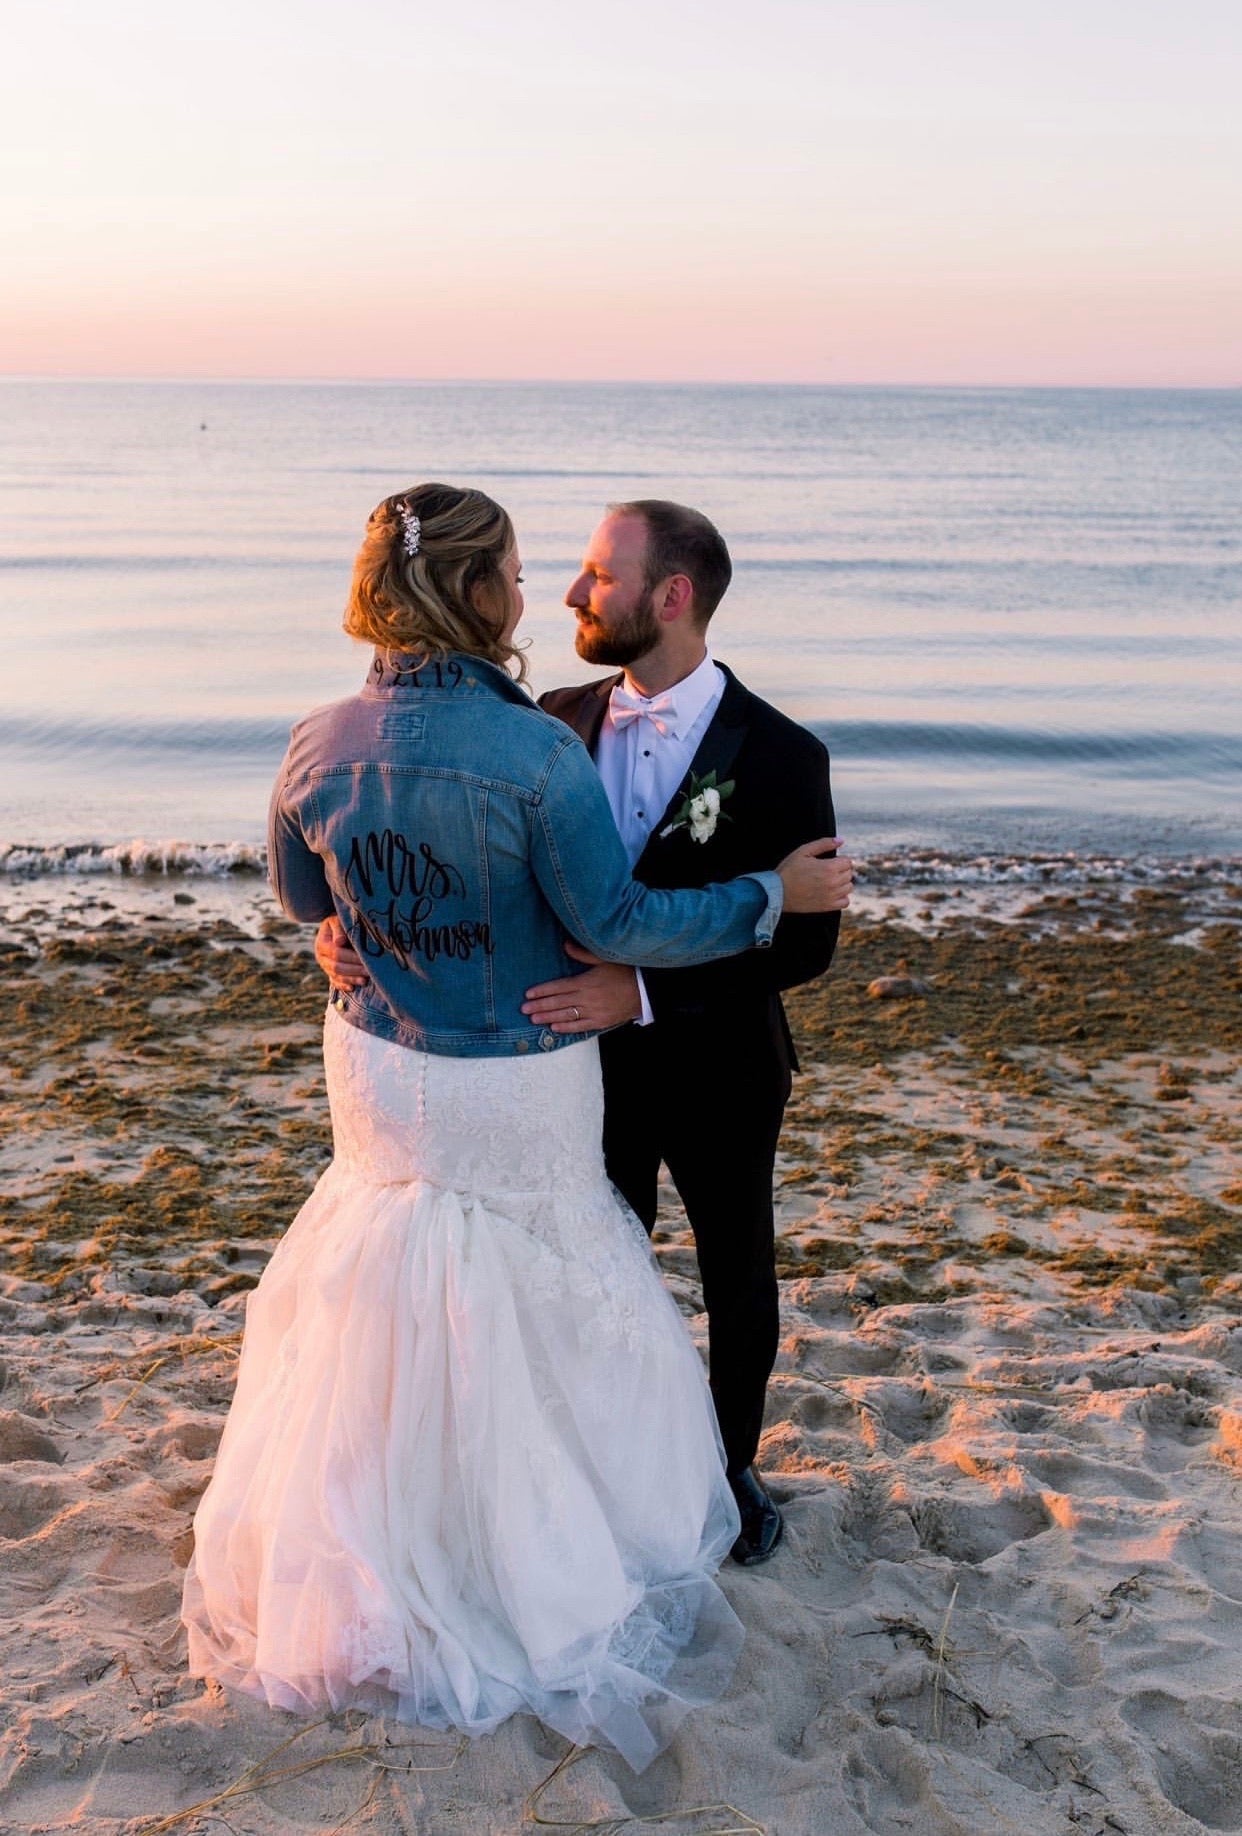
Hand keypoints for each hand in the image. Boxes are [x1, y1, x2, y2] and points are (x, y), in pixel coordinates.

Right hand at [314, 915, 368, 991]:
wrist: (334, 927)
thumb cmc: (339, 922)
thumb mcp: (337, 920)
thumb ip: (339, 929)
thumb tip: (340, 941)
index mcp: (322, 944)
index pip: (337, 953)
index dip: (351, 958)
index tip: (365, 960)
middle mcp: (321, 957)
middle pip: (336, 967)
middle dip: (354, 970)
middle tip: (370, 972)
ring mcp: (324, 966)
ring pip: (336, 976)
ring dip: (351, 979)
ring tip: (365, 980)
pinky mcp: (329, 972)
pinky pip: (334, 982)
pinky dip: (343, 986)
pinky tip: (353, 988)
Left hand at [522, 941, 641, 1032]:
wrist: (645, 991)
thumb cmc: (625, 972)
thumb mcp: (605, 959)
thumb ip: (583, 954)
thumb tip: (565, 945)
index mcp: (587, 982)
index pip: (559, 987)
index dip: (543, 991)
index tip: (529, 993)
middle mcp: (588, 998)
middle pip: (559, 1002)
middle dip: (540, 1005)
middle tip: (524, 1009)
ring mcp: (594, 1012)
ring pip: (567, 1015)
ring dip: (548, 1017)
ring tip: (533, 1019)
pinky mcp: (601, 1022)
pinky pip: (580, 1026)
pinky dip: (567, 1027)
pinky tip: (554, 1027)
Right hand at [777, 839, 853, 912]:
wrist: (777, 892)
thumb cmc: (789, 870)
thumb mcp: (803, 851)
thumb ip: (823, 844)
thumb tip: (841, 840)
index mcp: (829, 867)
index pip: (848, 862)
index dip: (840, 859)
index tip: (830, 862)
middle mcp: (833, 882)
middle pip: (849, 874)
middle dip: (841, 870)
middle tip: (827, 870)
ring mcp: (831, 896)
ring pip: (849, 887)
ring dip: (842, 883)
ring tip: (829, 881)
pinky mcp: (828, 906)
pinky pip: (845, 902)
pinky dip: (842, 897)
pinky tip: (832, 893)